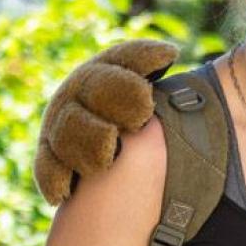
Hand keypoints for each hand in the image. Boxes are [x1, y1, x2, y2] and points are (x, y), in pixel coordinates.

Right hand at [34, 39, 178, 204]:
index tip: (171, 55)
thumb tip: (198, 70)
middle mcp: (79, 95)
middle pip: (92, 85)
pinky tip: (67, 191)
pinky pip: (48, 168)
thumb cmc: (148, 135)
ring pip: (67, 126)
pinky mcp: (51, 160)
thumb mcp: (159, 108)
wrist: (110, 177)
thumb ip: (169, 93)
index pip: (123, 56)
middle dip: (116, 92)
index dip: (142, 54)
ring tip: (110, 147)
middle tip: (143, 107)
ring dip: (87, 136)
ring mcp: (61, 127)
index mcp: (106, 73)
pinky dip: (55, 178)